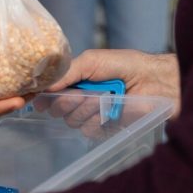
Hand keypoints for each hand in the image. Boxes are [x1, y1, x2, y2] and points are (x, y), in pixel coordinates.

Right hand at [37, 50, 181, 128]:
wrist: (154, 80)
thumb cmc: (125, 65)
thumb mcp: (92, 60)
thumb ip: (67, 72)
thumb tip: (45, 86)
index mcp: (77, 81)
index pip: (52, 93)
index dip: (44, 97)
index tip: (38, 99)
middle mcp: (82, 99)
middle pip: (59, 109)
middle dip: (68, 102)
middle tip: (83, 94)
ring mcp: (93, 115)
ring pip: (73, 121)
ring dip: (86, 109)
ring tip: (104, 97)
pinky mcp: (106, 128)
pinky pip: (89, 131)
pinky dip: (97, 120)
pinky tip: (110, 110)